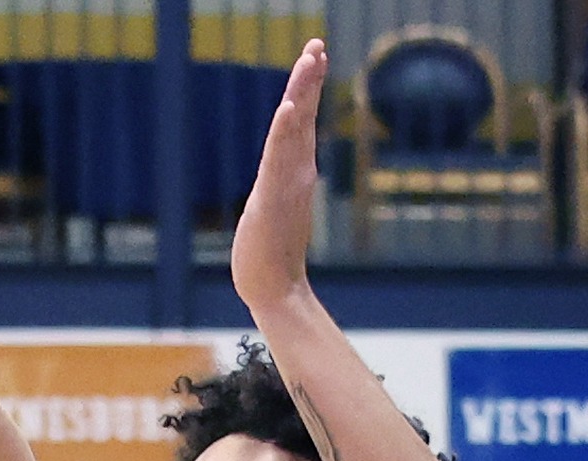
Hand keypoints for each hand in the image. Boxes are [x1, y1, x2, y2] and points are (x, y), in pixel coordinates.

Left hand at [232, 39, 325, 312]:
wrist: (274, 290)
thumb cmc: (271, 257)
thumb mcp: (274, 211)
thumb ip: (279, 192)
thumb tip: (281, 184)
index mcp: (294, 171)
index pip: (299, 121)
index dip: (305, 89)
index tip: (314, 56)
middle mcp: (295, 171)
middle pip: (301, 116)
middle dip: (308, 79)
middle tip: (316, 44)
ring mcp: (287, 182)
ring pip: (294, 129)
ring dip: (301, 93)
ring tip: (310, 59)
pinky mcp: (273, 197)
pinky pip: (279, 158)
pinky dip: (285, 132)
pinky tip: (287, 108)